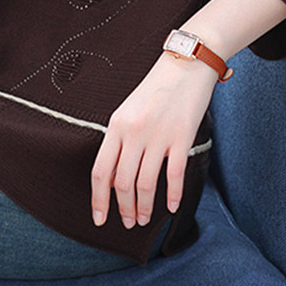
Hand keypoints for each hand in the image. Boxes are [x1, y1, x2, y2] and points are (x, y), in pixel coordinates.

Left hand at [90, 51, 216, 228]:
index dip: (98, 199)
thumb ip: (121, 137)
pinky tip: (172, 206)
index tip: (100, 218)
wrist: (186, 62)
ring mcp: (158, 134)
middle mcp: (134, 131)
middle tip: (129, 222)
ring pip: (146, 183)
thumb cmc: (157, 87)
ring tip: (146, 219)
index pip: (101, 171)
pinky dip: (172, 195)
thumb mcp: (129, 108)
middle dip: (124, 208)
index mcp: (116, 124)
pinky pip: (174, 174)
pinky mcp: (182, 136)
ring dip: (145, 207)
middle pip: (122, 182)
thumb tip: (114, 173)